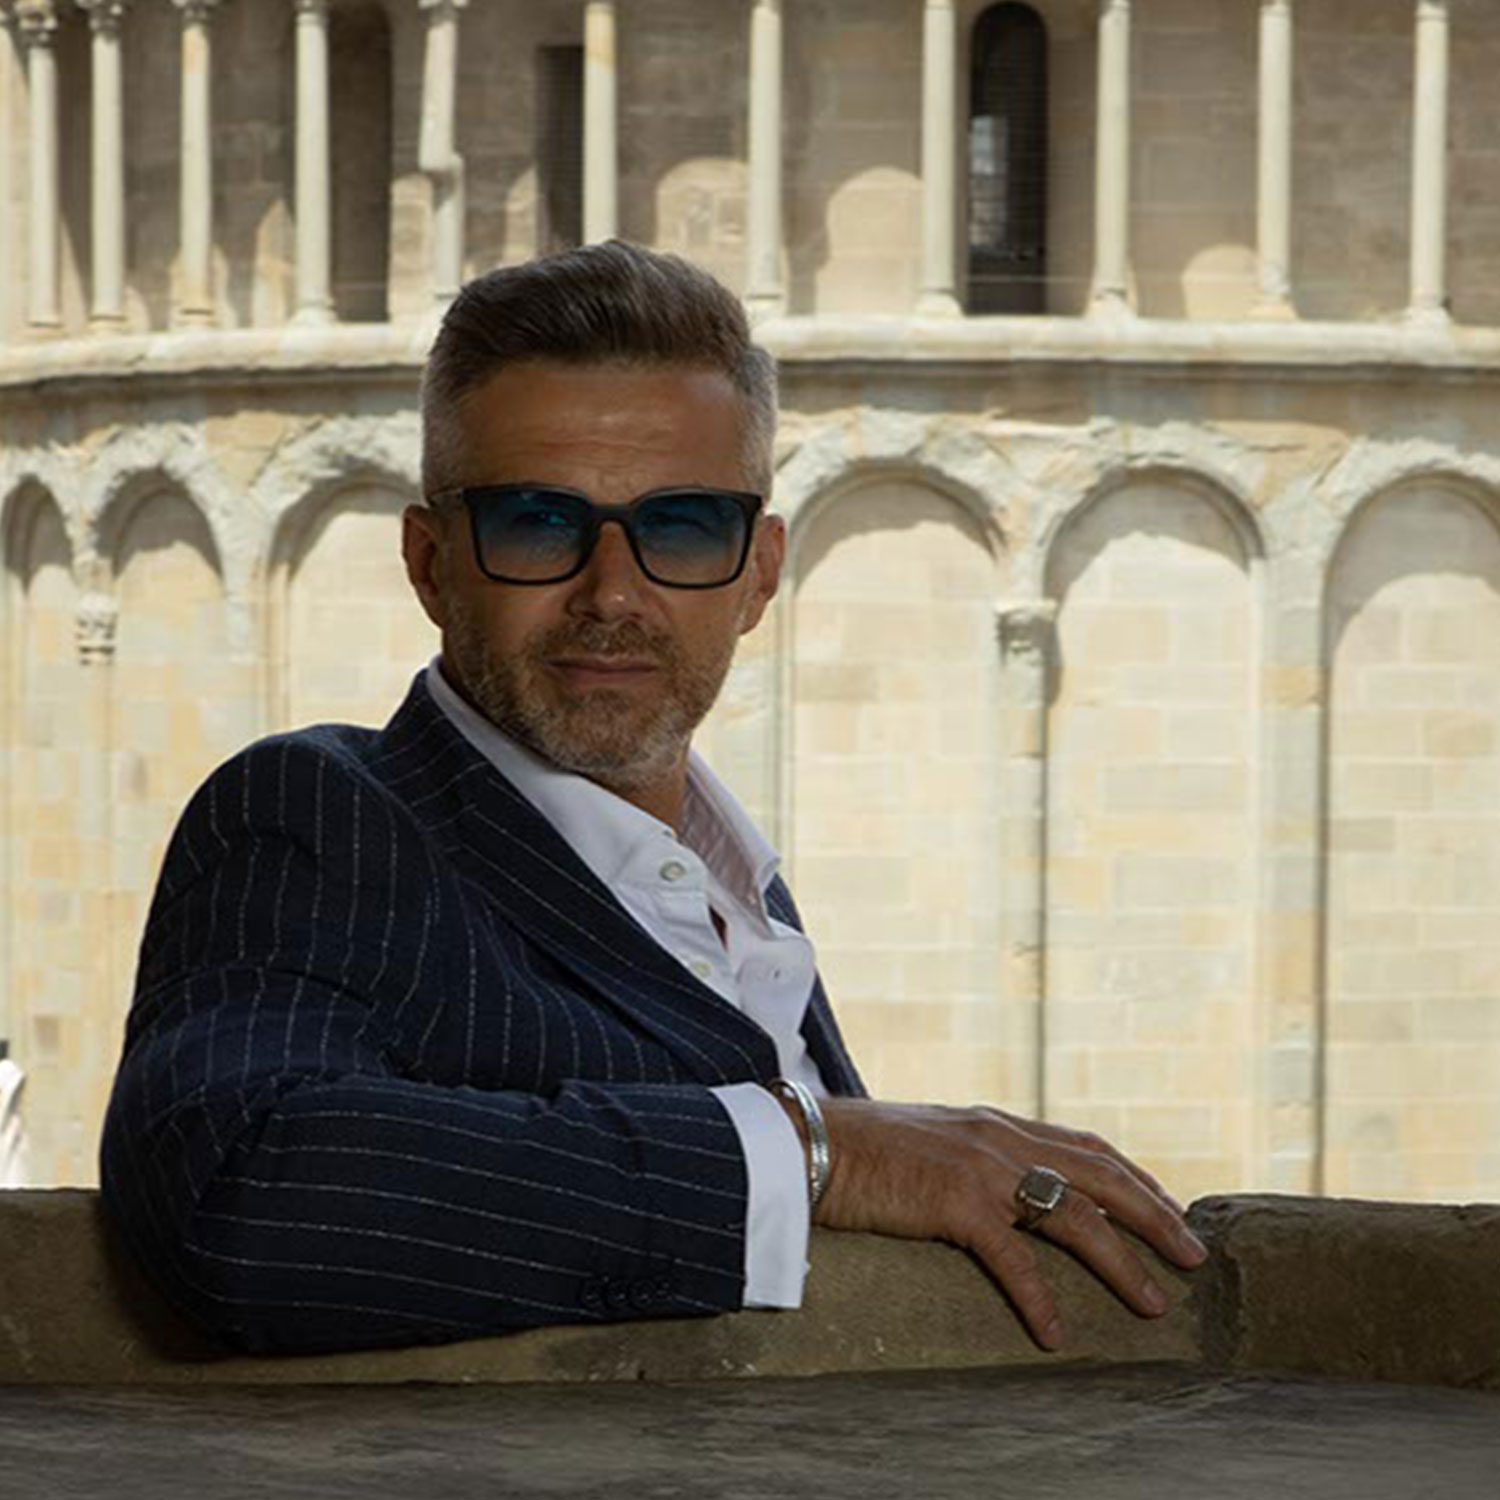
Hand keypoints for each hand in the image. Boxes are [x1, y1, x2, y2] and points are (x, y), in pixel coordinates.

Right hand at [811, 1098, 1207, 1350]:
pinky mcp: (955, 1202)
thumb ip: (972, 1157)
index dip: (1133, 1176)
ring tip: (1153, 1302)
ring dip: (1122, 1261)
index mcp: (997, 1123)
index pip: (1085, 1144)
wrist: (809, 1142)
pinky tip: (1056, 1335)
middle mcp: (1000, 1137)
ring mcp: (982, 1167)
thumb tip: (1001, 1189)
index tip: (1167, 1205)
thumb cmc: (860, 1148)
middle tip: (1195, 1253)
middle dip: (1154, 1214)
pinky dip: (1041, 1299)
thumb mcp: (933, 1139)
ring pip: (1075, 1215)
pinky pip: (1015, 1258)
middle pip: (1101, 1175)